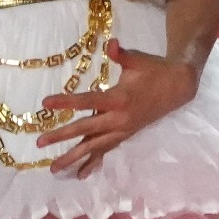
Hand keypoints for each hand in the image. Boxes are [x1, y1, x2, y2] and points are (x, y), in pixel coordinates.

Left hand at [36, 38, 198, 177]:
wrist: (177, 87)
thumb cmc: (155, 70)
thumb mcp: (139, 60)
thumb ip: (121, 55)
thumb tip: (110, 43)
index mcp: (119, 98)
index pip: (88, 101)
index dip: (66, 102)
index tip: (46, 104)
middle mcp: (119, 118)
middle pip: (86, 129)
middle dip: (62, 136)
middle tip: (40, 142)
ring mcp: (122, 129)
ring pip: (95, 146)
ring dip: (74, 157)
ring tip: (54, 168)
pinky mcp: (126, 134)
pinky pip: (107, 150)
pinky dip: (94, 162)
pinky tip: (81, 174)